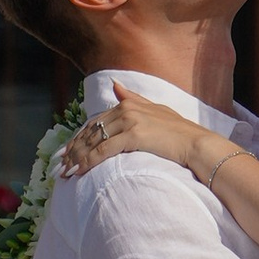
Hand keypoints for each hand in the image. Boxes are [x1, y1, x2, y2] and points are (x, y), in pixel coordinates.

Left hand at [61, 91, 218, 181]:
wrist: (198, 145)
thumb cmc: (180, 133)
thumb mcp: (156, 110)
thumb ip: (134, 99)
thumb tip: (116, 85)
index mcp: (128, 104)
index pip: (95, 122)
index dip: (78, 138)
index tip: (66, 152)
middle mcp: (126, 109)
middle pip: (91, 131)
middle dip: (73, 150)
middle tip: (60, 166)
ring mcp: (130, 121)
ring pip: (94, 141)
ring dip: (77, 158)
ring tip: (65, 172)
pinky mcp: (134, 135)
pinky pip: (104, 150)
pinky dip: (89, 162)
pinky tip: (79, 172)